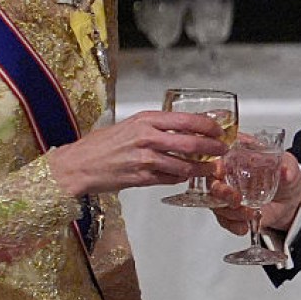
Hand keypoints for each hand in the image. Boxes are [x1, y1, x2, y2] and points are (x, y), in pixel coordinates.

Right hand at [47, 110, 227, 196]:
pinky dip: (180, 179)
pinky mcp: (141, 178)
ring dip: (201, 168)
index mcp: (146, 120)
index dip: (207, 126)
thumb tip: (182, 128)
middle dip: (211, 148)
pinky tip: (185, 177)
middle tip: (222, 151)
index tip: (219, 130)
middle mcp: (147, 137)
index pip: (186, 120)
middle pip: (190, 143)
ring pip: (183, 165)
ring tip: (211, 169)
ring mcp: (144, 159)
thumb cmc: (101, 144)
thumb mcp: (130, 125)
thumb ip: (155, 127)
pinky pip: (169, 179)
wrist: (78, 165)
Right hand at [210, 150, 300, 235]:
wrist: (290, 202)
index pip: (220, 155)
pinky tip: (244, 227)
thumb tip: (285, 172)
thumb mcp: (290, 167)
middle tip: (235, 198)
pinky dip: (232, 225)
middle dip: (220, 191)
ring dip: (230, 211)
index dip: (216, 163)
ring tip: (249, 214)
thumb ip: (287, 168)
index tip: (221, 170)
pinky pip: (224, 219)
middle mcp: (229, 174)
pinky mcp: (231, 211)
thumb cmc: (285, 177)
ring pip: (216, 203)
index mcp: (239, 155)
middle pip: (212, 181)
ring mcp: (228, 194)